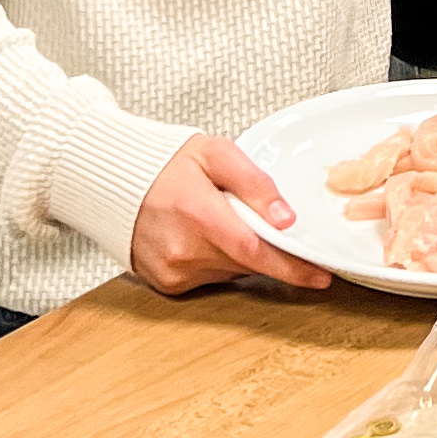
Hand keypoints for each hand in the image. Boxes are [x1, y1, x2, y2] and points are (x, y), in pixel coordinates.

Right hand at [129, 133, 331, 296]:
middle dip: (268, 249)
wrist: (115, 180)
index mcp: (199, 215)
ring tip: (222, 219)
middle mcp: (184, 251)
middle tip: (271, 226)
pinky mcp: (165, 283)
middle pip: (247, 262)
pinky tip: (205, 235)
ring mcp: (172, 271)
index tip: (321, 276)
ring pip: (230, 271)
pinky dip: (218, 260)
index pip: (255, 252)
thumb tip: (286, 218)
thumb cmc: (168, 163)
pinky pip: (208, 277)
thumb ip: (255, 183)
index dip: (292, 267)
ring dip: (240, 253)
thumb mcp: (217, 154)